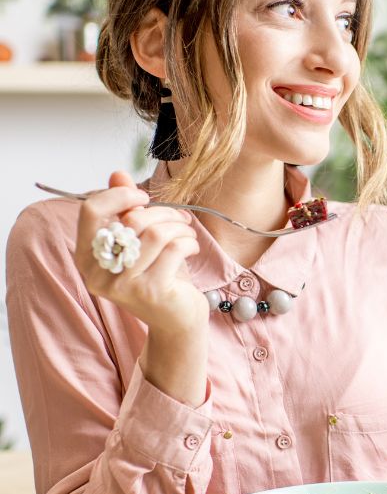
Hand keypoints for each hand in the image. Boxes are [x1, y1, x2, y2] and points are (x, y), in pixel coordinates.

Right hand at [75, 171, 209, 405]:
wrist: (176, 319)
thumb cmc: (158, 274)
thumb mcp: (139, 241)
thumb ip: (125, 208)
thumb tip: (118, 173)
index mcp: (88, 256)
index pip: (91, 211)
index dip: (120, 196)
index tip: (144, 197)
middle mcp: (98, 272)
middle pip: (130, 220)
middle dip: (163, 212)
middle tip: (180, 218)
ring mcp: (122, 284)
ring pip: (155, 233)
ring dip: (179, 227)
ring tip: (187, 233)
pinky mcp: (150, 291)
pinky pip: (174, 248)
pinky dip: (189, 242)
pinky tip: (191, 248)